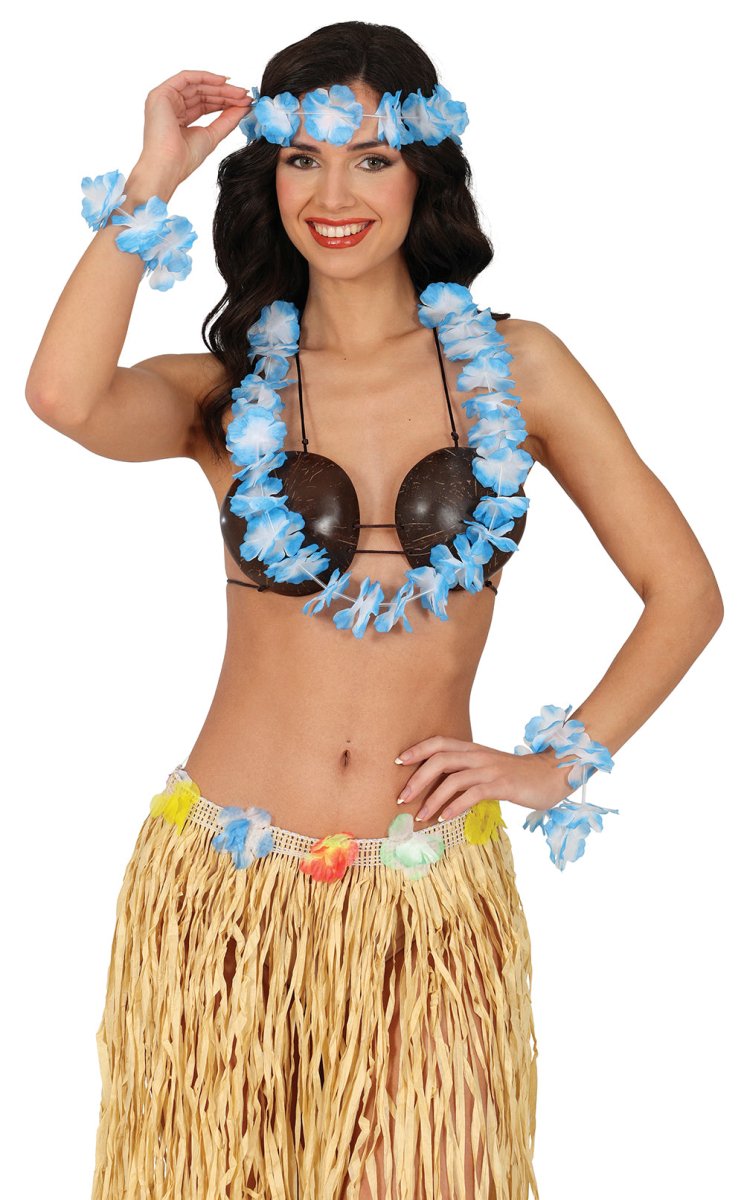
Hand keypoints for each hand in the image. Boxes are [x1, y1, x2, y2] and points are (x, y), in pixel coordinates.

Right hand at [136, 69, 253, 189]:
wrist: (168, 166)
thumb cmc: (184, 159)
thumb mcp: (212, 135)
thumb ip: (228, 120)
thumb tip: (245, 107)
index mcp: (180, 118)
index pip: (205, 104)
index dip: (225, 101)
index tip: (244, 103)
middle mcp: (171, 106)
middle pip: (202, 93)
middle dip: (225, 93)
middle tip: (245, 96)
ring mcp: (165, 99)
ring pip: (196, 85)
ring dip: (219, 86)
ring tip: (239, 92)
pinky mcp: (161, 93)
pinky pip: (186, 78)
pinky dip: (205, 77)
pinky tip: (223, 81)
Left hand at [394, 735, 576, 823]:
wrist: (551, 774)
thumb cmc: (516, 776)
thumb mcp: (487, 769)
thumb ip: (466, 772)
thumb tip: (438, 787)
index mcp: (472, 749)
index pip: (439, 742)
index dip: (417, 749)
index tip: (398, 762)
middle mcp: (478, 755)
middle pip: (439, 759)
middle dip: (417, 778)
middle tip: (402, 798)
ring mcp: (489, 769)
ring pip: (453, 779)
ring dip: (432, 798)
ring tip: (420, 815)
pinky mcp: (501, 785)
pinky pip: (472, 794)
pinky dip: (454, 807)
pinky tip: (444, 818)